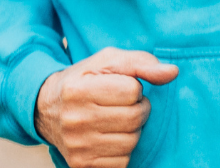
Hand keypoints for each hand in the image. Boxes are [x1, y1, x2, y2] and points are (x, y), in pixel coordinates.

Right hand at [34, 47, 178, 167]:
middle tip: (125, 105)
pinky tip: (110, 137)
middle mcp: (74, 120)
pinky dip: (123, 149)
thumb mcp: (107, 62)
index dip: (134, 87)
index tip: (122, 87)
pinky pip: (123, 161)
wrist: (47, 109)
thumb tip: (172, 73)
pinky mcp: (81, 165)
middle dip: (138, 109)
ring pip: (131, 141)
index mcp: (78, 90)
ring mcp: (77, 146)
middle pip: (134, 118)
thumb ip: (141, 63)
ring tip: (117, 120)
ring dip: (132, 130)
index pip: (132, 90)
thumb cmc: (84, 80)